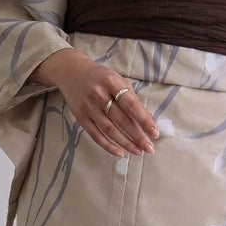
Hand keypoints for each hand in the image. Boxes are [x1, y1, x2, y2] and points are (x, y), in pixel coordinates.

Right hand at [36, 50, 157, 157]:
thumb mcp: (118, 80)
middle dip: (138, 136)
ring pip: (110, 130)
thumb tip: (148, 118)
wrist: (70, 72)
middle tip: (149, 148)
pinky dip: (108, 146)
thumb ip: (132, 98)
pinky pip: (96, 135)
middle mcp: (99, 94)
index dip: (144, 120)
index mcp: (112, 82)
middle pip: (122, 120)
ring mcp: (88, 107)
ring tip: (138, 151)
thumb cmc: (100, 77)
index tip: (155, 133)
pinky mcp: (80, 117)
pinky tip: (120, 153)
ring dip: (126, 143)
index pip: (131, 105)